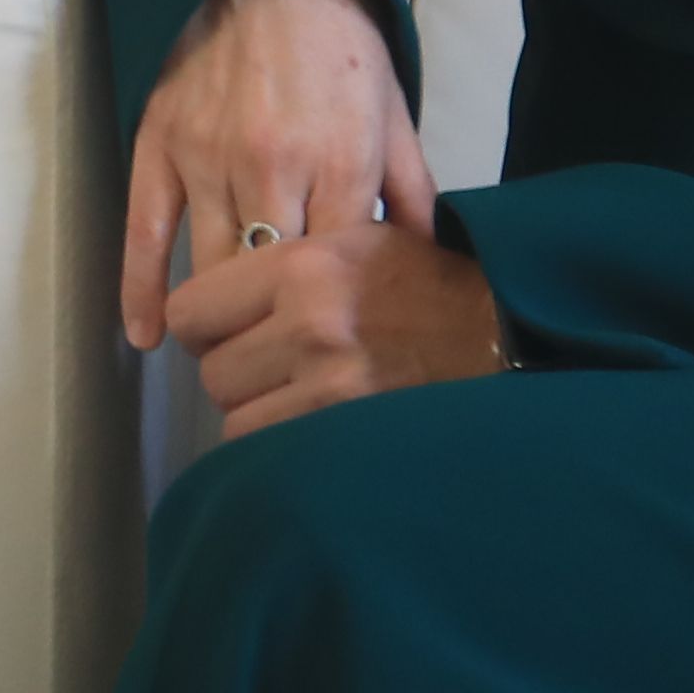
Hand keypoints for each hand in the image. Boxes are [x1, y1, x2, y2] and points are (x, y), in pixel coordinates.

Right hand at [119, 0, 432, 351]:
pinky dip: (140, 288)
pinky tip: (146, 335)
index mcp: (340, 164)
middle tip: (276, 371)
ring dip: (217, 320)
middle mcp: (273, 167)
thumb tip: (426, 267)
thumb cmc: (339, 48)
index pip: (335, 275)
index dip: (334, 322)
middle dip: (274, 332)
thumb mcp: (394, 117)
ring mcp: (208, 158)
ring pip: (210, 267)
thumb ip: (412, 195)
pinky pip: (144, 230)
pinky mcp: (159, 143)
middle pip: (269, 284)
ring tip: (226, 359)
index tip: (334, 356)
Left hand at [167, 216, 508, 440]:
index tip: (225, 329)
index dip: (202, 324)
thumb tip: (213, 290)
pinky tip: (312, 422)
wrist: (502, 333)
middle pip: (210, 371)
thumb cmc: (426, 284)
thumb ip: (284, 260)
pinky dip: (281, 446)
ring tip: (295, 395)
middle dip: (233, 371)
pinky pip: (273, 453)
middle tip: (270, 365)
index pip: (191, 309)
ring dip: (258, 413)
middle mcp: (309, 325)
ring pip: (236, 419)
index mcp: (302, 267)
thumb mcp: (355, 239)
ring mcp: (329, 388)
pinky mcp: (349, 435)